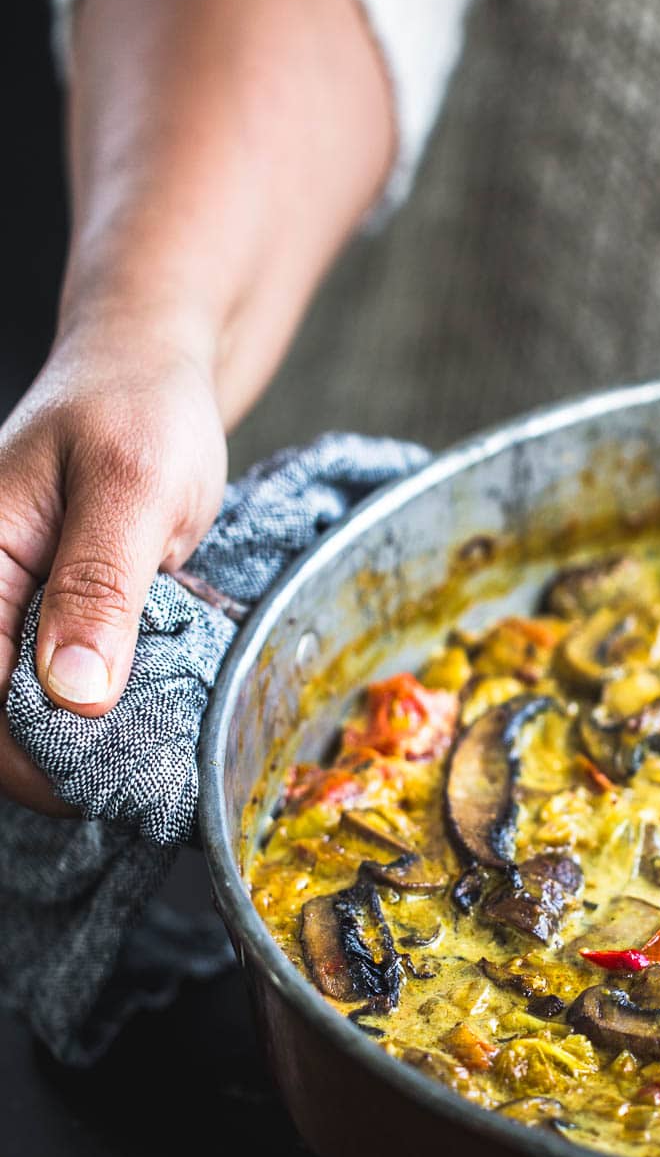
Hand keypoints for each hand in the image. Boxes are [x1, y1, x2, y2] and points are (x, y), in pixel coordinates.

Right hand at [0, 317, 226, 810]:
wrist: (150, 370)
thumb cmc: (139, 409)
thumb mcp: (133, 488)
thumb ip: (99, 588)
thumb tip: (74, 695)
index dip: (28, 759)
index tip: (103, 786)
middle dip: (54, 764)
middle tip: (139, 786)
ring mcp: (8, 608)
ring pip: (21, 715)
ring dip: (78, 749)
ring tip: (145, 765)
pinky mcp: (45, 618)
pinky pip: (55, 691)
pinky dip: (97, 719)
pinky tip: (144, 728)